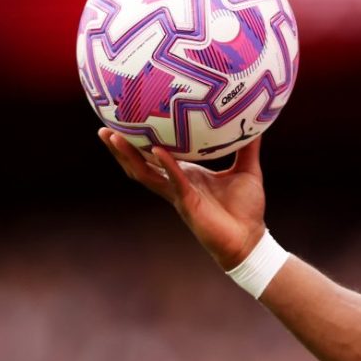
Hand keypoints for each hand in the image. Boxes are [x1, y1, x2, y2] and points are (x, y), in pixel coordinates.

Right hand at [98, 128, 266, 269]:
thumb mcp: (247, 169)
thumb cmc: (246, 208)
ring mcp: (179, 194)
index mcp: (187, 175)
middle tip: (104, 128)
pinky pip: (174, 181)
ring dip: (128, 155)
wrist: (250, 239)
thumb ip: (248, 147)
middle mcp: (176, 184)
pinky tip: (158, 150)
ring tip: (112, 136)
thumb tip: (256, 122)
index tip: (128, 122)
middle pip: (140, 164)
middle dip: (121, 148)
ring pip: (145, 173)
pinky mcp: (188, 203)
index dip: (141, 142)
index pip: (157, 156)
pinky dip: (166, 165)